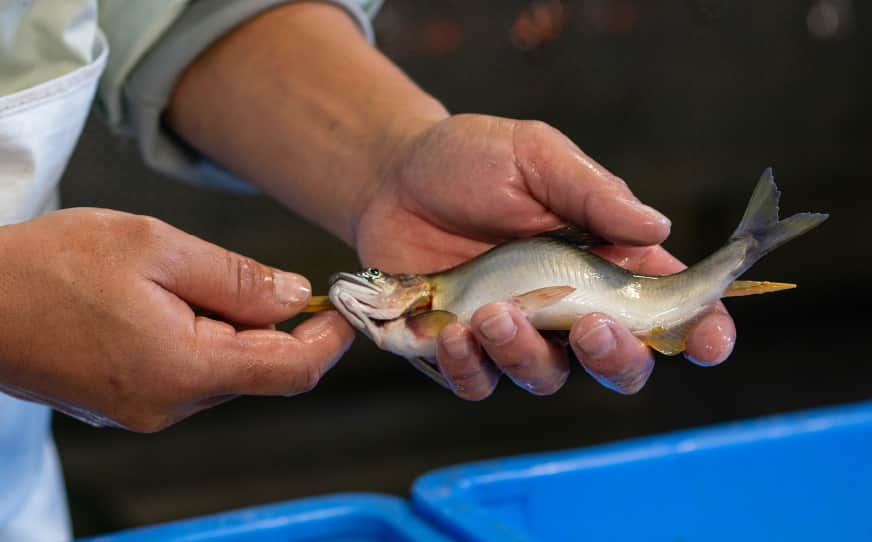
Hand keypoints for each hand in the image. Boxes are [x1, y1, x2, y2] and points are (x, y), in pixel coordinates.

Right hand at [0, 209, 352, 430]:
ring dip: (234, 328)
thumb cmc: (51, 267)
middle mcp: (170, 405)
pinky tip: (170, 302)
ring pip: (226, 370)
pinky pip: (191, 374)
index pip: (290, 371)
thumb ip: (237, 278)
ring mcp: (147, 411)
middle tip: (260, 276)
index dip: (328, 341)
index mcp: (184, 369)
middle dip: (276, 325)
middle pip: (259, 370)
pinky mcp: (129, 403)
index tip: (345, 307)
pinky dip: (203, 339)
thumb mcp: (157, 247)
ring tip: (188, 280)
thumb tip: (295, 297)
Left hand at [354, 114, 735, 398]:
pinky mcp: (463, 350)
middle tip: (592, 328)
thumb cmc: (472, 159)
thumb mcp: (534, 156)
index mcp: (603, 261)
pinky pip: (478, 383)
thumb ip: (592, 193)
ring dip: (526, 354)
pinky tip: (451, 331)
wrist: (393, 176)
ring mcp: (515, 334)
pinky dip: (470, 367)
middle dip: (616, 358)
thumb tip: (658, 228)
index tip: (712, 342)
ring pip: (547, 378)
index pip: (667, 306)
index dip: (699, 330)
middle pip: (618, 363)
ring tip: (490, 312)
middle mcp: (568, 307)